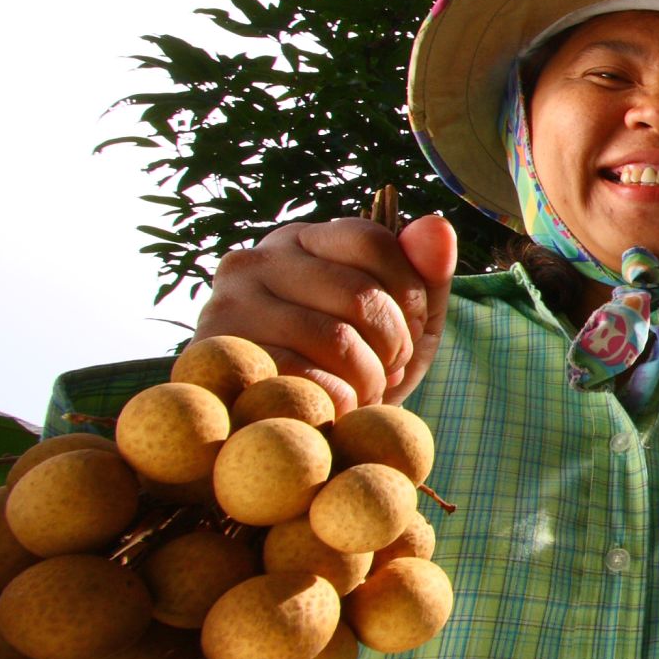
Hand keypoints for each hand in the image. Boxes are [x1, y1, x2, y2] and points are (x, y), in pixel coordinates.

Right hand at [195, 216, 459, 413]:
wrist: (288, 432)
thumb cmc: (353, 364)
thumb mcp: (403, 319)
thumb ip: (425, 273)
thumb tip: (438, 226)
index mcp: (301, 240)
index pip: (373, 240)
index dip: (410, 293)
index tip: (411, 329)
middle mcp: (256, 260)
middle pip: (360, 294)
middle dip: (394, 344)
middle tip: (390, 370)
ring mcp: (229, 307)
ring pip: (335, 339)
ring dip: (370, 379)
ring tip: (367, 390)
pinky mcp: (220, 360)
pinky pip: (305, 380)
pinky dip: (341, 402)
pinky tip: (338, 408)